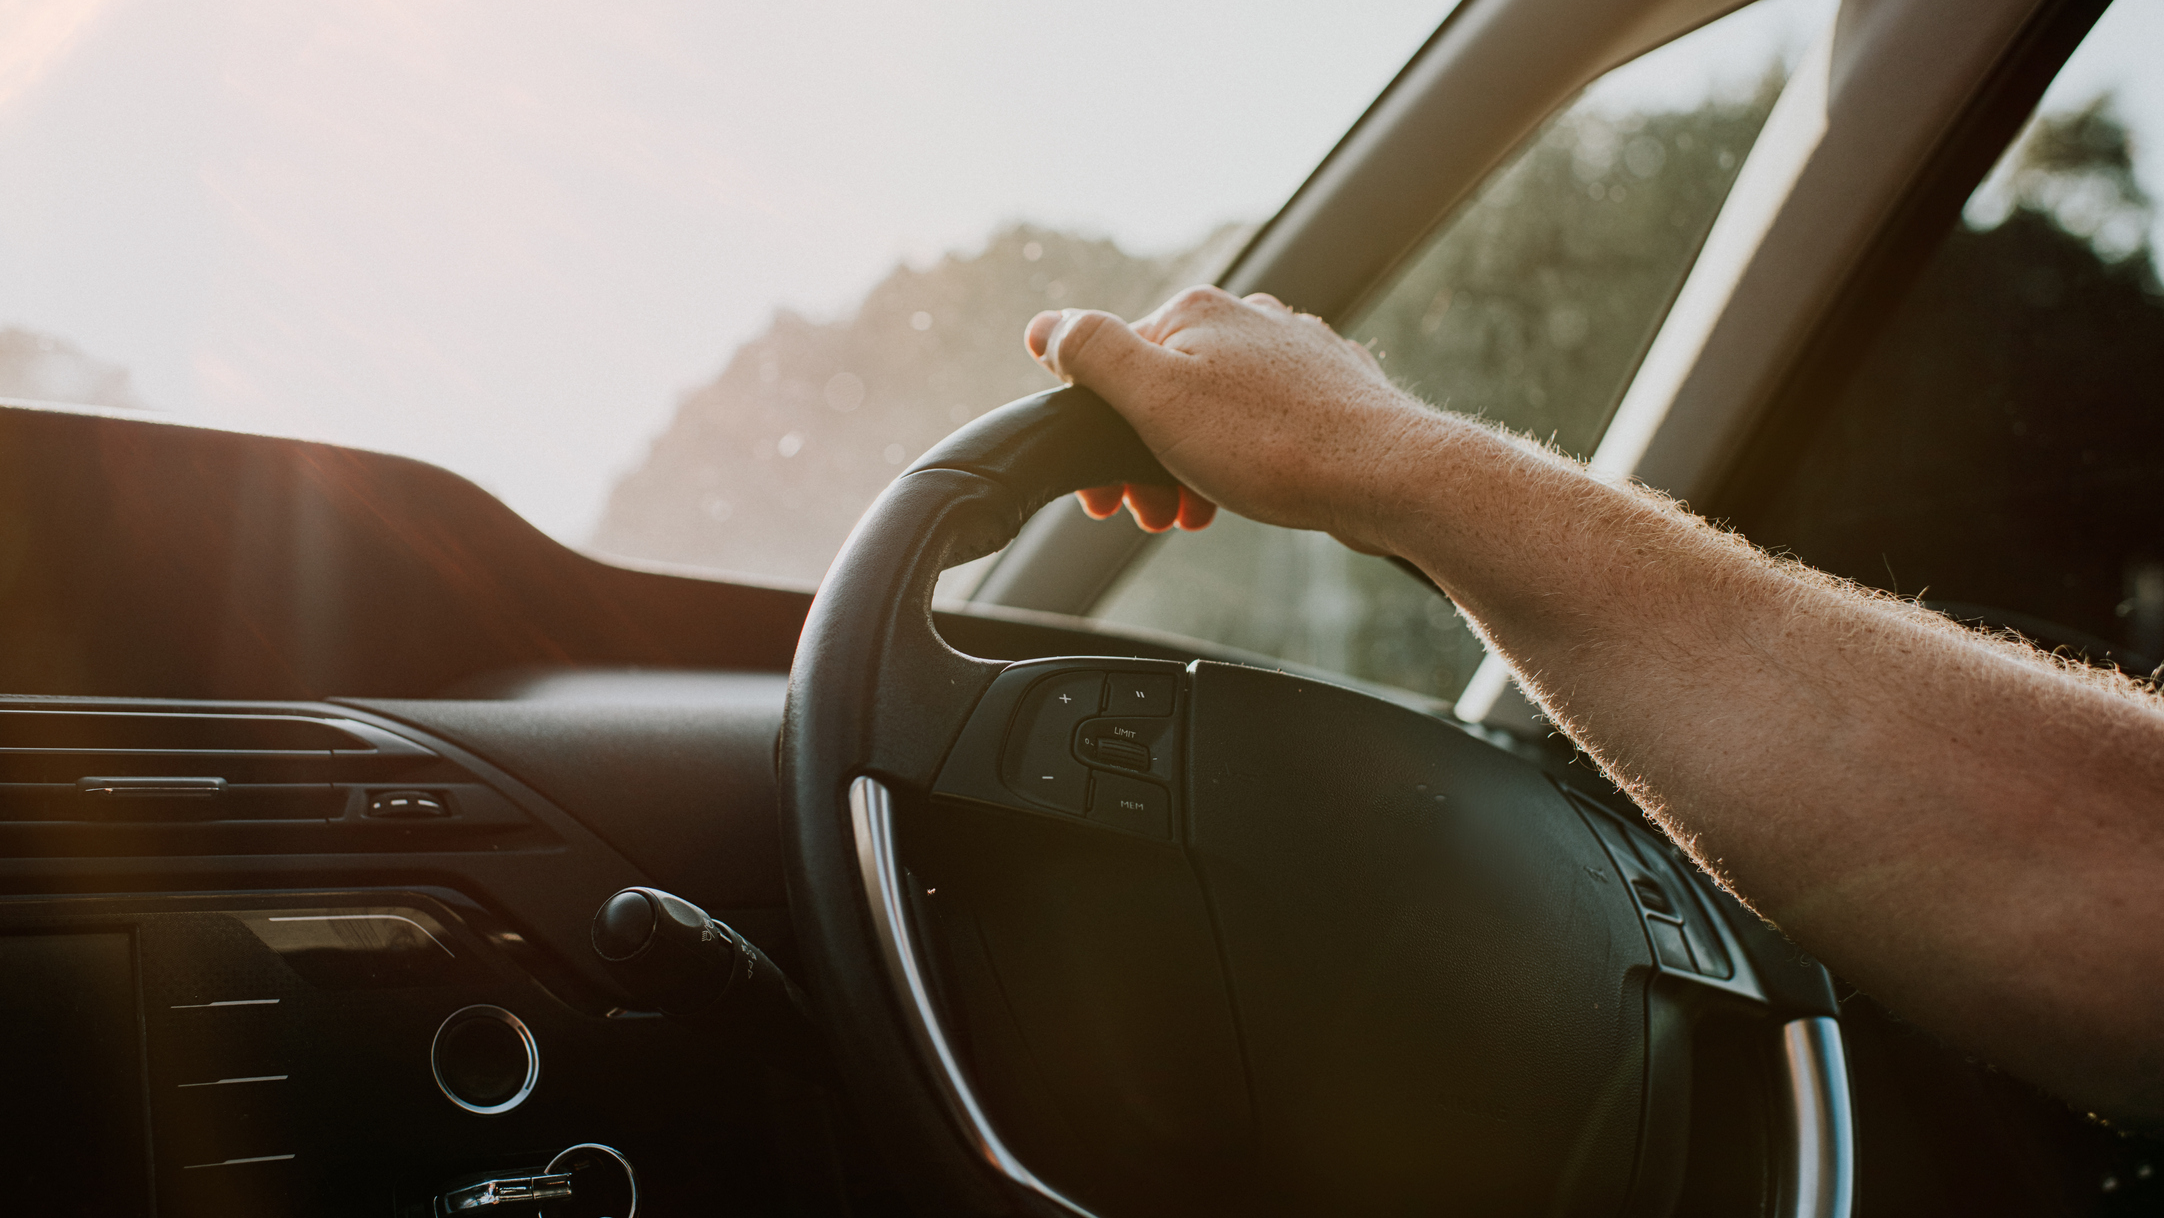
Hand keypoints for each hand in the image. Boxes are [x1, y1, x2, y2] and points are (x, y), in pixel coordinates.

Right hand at [1023, 286, 1438, 551]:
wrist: (1386, 476)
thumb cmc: (1271, 444)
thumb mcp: (1156, 398)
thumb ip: (1093, 353)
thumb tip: (1045, 325)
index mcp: (1194, 312)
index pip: (1113, 362)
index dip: (1097, 434)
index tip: (1103, 499)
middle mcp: (1246, 318)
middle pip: (1165, 388)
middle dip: (1145, 456)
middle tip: (1151, 514)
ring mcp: (1292, 351)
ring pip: (1215, 409)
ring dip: (1191, 465)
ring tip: (1196, 512)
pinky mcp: (1328, 388)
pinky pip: (1262, 423)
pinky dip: (1241, 461)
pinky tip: (1248, 492)